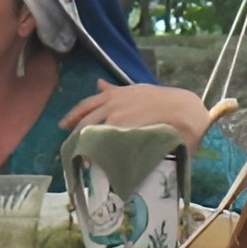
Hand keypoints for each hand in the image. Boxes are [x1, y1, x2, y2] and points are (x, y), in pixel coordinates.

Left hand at [63, 82, 215, 145]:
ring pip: (93, 134)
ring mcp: (119, 120)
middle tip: (69, 149)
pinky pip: (106, 146)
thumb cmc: (163, 100)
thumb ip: (115, 90)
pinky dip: (99, 155)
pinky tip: (95, 164)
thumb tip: (98, 83)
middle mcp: (113, 106)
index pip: (86, 105)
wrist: (183, 109)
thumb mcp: (135, 90)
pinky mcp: (126, 134)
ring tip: (81, 160)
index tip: (63, 125)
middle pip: (85, 122)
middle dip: (75, 135)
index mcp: (114, 95)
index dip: (73, 116)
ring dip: (85, 147)